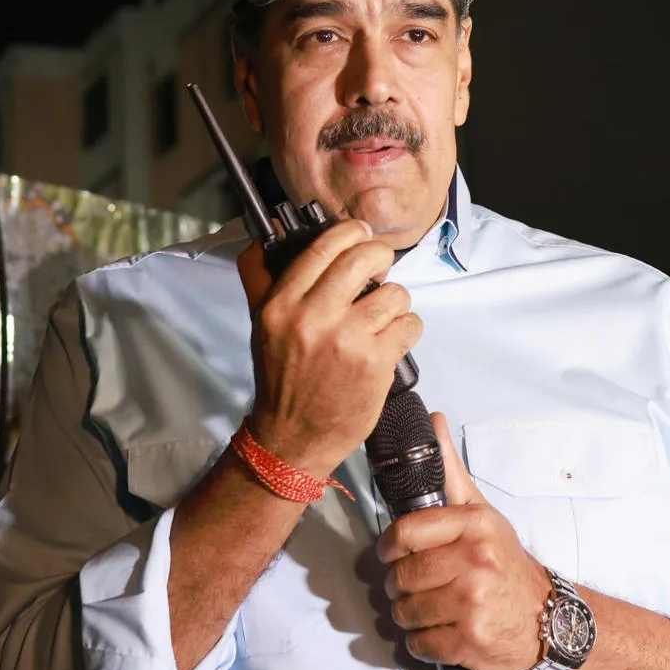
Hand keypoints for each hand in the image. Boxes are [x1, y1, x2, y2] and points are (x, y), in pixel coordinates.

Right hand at [238, 220, 421, 479]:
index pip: (324, 246)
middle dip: (380, 256)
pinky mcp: (376, 363)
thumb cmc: (280, 376)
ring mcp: (347, 340)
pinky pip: (410, 325)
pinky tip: (391, 341)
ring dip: (396, 302)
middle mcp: (313, 317)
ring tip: (383, 317)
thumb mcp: (260, 323)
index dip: (351, 231)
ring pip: (394, 293)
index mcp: (282, 304)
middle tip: (380, 269)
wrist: (293, 437)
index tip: (361, 234)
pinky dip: (407, 330)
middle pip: (363, 258)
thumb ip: (261, 278)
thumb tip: (266, 235)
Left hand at [377, 412, 553, 669]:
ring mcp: (473, 604)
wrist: (549, 617)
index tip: (392, 552)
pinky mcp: (471, 641)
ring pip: (406, 612)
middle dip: (399, 584)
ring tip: (428, 608)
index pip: (405, 532)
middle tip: (412, 585)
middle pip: (402, 575)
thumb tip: (433, 421)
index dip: (389, 546)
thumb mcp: (482, 513)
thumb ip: (451, 471)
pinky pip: (421, 644)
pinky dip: (422, 642)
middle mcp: (475, 562)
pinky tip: (439, 631)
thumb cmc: (506, 562)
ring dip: (408, 615)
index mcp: (474, 526)